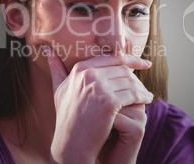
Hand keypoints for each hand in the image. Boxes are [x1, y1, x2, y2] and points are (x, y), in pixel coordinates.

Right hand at [44, 46, 152, 162]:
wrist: (71, 144)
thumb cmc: (67, 117)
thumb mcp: (59, 89)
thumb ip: (55, 68)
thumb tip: (46, 50)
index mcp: (79, 68)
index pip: (112, 58)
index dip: (131, 60)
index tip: (143, 64)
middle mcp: (88, 74)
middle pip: (123, 68)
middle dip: (137, 77)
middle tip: (145, 85)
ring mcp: (98, 87)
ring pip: (129, 81)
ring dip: (141, 88)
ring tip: (147, 95)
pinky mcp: (108, 102)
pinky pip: (132, 94)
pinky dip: (142, 97)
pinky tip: (147, 101)